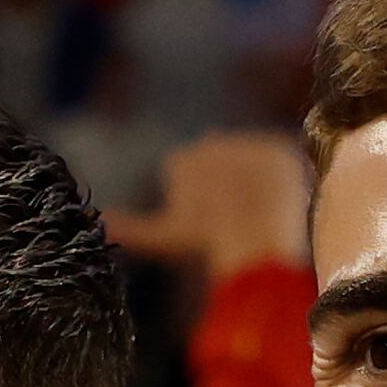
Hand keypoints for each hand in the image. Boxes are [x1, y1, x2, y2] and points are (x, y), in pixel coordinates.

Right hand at [109, 132, 310, 289]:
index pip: (188, 175)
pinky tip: (278, 200)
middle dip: (225, 184)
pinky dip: (283, 177)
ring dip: (255, 179)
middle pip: (220, 165)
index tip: (206, 224)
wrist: (253, 239)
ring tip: (257, 212)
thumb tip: (103, 222)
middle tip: (236, 218)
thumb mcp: (165, 239)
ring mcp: (245, 141)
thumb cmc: (205, 244)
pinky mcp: (278, 145)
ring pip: (252, 163)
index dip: (199, 203)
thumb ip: (134, 229)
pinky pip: (283, 161)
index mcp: (181, 162)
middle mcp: (211, 142)